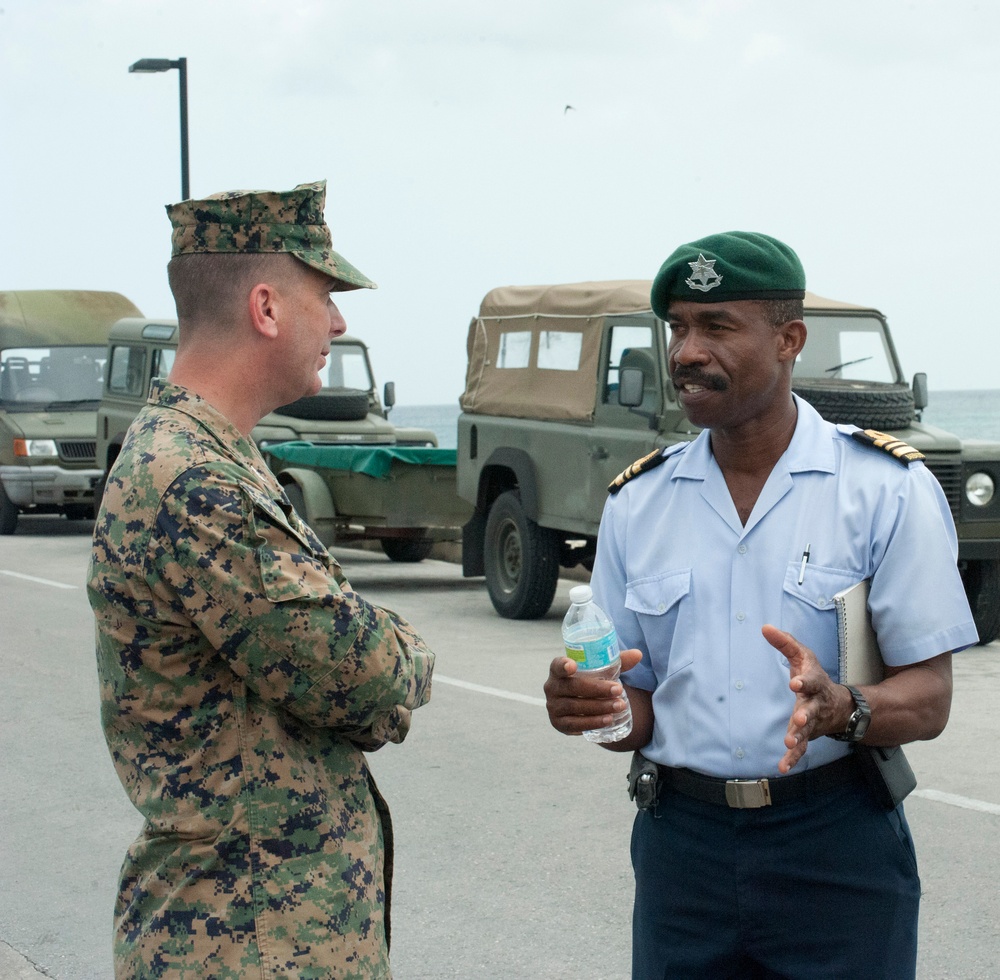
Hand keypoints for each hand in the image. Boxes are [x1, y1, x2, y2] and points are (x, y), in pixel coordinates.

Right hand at [544, 648, 642, 735]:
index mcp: (558, 670)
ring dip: (599, 707)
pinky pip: (575, 724)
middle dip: (597, 689)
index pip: (557, 665)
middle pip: (573, 687)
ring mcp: (553, 706)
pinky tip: (607, 719)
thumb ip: (618, 661)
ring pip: (576, 707)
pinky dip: (592, 722)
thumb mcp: (601, 670)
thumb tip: (638, 654)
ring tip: (619, 706)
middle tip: (618, 690)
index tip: (573, 666)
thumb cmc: (589, 681)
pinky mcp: (559, 723)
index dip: (563, 665)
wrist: (579, 704)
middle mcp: (552, 687)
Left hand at [761, 625, 850, 772]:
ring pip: (806, 731)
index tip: (795, 682)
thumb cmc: (814, 676)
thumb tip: (764, 627)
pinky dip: (793, 758)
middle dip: (805, 714)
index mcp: (814, 683)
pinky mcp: (808, 735)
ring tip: (789, 743)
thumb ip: (784, 642)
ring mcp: (813, 722)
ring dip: (798, 737)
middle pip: (811, 709)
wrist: (839, 705)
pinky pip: (801, 749)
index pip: (811, 680)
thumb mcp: (802, 656)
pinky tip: (782, 767)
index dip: (804, 681)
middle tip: (799, 719)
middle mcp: (815, 704)